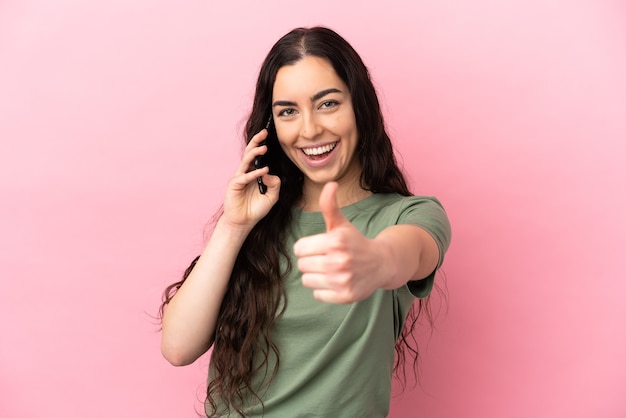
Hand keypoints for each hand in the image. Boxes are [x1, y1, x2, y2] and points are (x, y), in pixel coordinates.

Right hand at [221, 129, 279, 228]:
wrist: (243, 222)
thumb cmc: (256, 209)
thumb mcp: (272, 196)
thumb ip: (275, 184)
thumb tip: (270, 172)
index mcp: (254, 173)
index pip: (257, 156)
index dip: (261, 145)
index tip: (269, 135)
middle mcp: (246, 172)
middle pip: (250, 153)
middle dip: (256, 141)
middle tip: (264, 132)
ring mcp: (239, 178)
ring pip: (246, 161)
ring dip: (254, 153)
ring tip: (264, 147)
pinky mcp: (234, 185)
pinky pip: (245, 176)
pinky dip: (255, 173)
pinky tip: (264, 170)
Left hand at [293, 182, 386, 303]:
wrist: (382, 263)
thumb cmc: (356, 242)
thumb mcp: (342, 224)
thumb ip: (330, 205)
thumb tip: (330, 184)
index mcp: (335, 241)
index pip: (299, 248)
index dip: (307, 247)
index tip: (319, 247)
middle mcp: (339, 261)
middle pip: (302, 265)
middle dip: (311, 262)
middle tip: (326, 259)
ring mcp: (343, 280)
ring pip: (308, 281)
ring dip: (316, 277)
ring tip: (331, 271)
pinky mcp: (345, 296)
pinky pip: (318, 295)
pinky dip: (324, 290)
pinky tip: (337, 282)